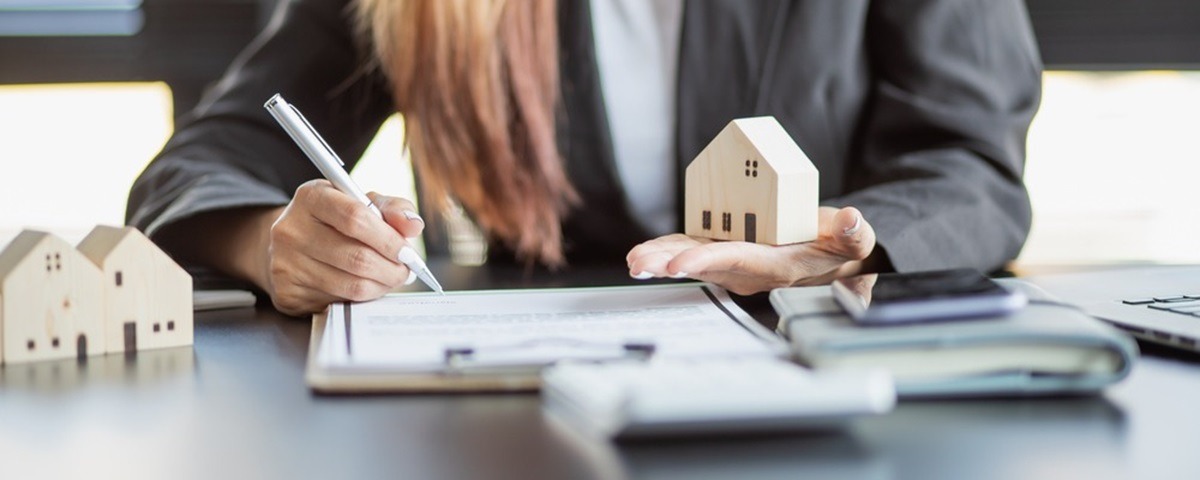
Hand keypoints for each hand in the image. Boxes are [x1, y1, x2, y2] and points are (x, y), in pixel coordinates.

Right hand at [261, 180, 425, 314]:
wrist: (290, 245)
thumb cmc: (334, 221)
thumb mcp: (361, 203)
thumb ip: (392, 208)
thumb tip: (414, 225)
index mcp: (311, 197)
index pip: (355, 218)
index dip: (389, 239)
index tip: (408, 252)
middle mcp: (291, 229)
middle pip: (356, 257)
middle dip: (392, 268)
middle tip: (406, 271)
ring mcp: (285, 263)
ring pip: (351, 285)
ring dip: (382, 285)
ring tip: (391, 278)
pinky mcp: (287, 293)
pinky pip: (339, 302)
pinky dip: (362, 298)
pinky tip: (367, 287)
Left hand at [625, 207, 875, 294]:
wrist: (829, 258)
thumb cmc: (837, 248)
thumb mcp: (854, 241)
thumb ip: (853, 233)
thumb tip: (852, 220)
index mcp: (774, 264)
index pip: (735, 261)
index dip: (706, 260)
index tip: (679, 263)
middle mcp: (747, 268)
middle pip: (702, 264)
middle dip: (669, 263)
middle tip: (640, 263)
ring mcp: (732, 260)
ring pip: (692, 258)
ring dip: (661, 259)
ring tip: (634, 260)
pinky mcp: (724, 248)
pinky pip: (691, 249)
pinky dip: (668, 250)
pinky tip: (645, 252)